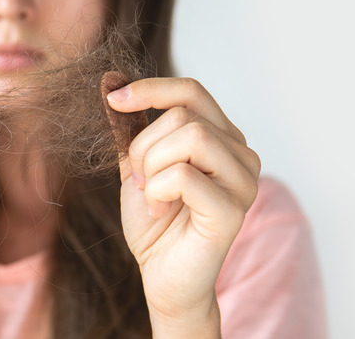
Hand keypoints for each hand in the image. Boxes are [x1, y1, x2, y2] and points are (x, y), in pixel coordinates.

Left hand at [106, 78, 260, 336]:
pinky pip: (184, 176)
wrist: (161, 273)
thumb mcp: (136, 164)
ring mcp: (243, 181)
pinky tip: (160, 211)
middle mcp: (241, 154)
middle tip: (140, 179)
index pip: (192, 91)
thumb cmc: (154, 220)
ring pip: (190, 137)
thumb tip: (111, 80)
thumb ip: (131, 127)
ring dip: (152, 166)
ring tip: (152, 195)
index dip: (150, 89)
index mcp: (222, 137)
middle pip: (184, 115)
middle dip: (144, 145)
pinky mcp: (233, 210)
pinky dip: (157, 191)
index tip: (114, 100)